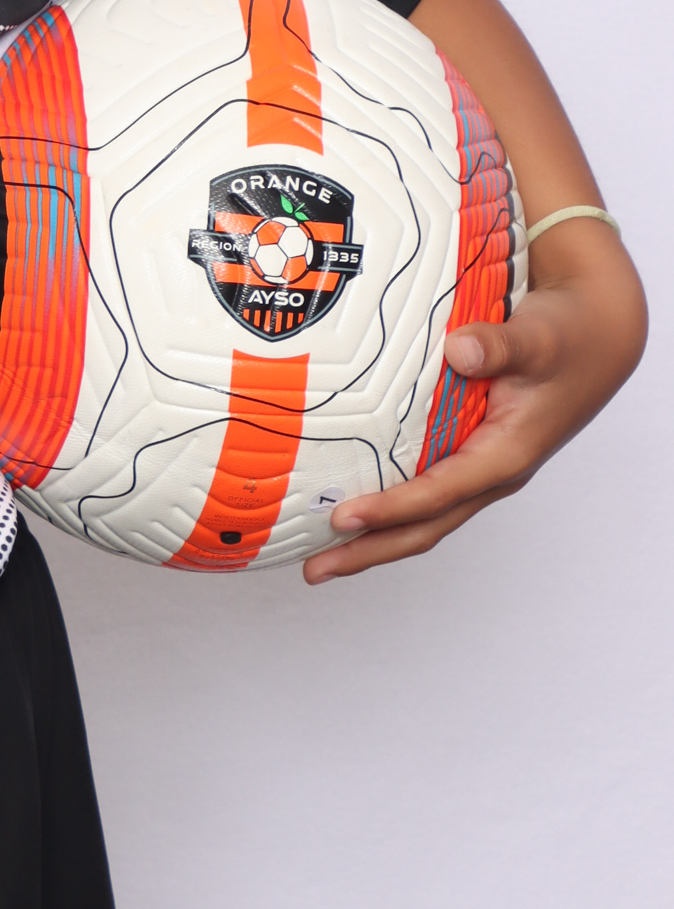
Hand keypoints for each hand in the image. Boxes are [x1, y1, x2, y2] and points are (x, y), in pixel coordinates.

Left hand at [304, 219, 645, 581]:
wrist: (594, 338)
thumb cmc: (565, 339)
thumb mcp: (538, 338)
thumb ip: (500, 345)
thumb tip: (461, 350)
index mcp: (506, 455)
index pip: (438, 493)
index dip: (390, 508)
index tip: (342, 518)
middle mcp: (491, 473)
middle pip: (424, 526)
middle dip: (368, 550)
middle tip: (314, 569)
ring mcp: (479, 469)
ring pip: (421, 517)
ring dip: (372, 538)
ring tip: (319, 556)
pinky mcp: (468, 456)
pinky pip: (422, 492)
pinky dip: (385, 506)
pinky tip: (348, 502)